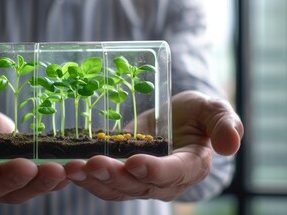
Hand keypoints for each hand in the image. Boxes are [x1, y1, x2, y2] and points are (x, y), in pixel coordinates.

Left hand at [64, 90, 242, 200]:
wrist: (173, 120)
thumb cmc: (195, 114)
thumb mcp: (212, 109)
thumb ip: (224, 123)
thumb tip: (230, 144)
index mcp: (189, 166)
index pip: (173, 174)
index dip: (155, 171)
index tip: (135, 162)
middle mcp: (163, 181)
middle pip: (138, 186)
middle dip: (115, 177)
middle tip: (93, 164)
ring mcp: (139, 180)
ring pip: (116, 189)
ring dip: (94, 181)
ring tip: (73, 168)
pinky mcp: (120, 173)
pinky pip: (103, 182)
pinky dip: (86, 178)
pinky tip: (68, 168)